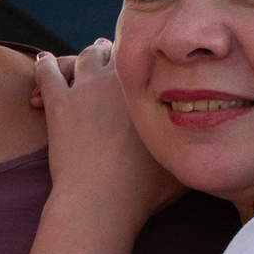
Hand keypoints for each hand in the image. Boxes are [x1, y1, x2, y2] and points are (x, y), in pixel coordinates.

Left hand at [33, 40, 183, 230]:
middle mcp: (118, 80)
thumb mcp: (179, 164)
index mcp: (149, 88)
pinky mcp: (57, 103)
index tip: (134, 69)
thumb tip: (209, 139)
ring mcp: (85, 88)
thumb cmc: (143, 190)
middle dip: (110, 55)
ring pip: (82, 57)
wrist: (101, 201)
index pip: (144, 57)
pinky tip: (44, 64)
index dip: (138, 61)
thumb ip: (190, 143)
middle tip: (106, 63)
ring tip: (78, 66)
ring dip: (81, 59)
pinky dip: (46, 65)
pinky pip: (47, 70)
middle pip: (113, 51)